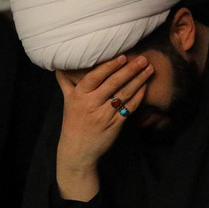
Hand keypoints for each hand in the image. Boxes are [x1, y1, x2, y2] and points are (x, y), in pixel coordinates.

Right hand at [55, 54, 153, 200]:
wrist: (77, 151)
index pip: (95, 77)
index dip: (110, 66)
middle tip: (143, 59)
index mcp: (79, 95)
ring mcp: (104, 115)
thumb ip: (66, 83)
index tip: (123, 56)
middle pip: (113, 83)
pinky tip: (145, 86)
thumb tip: (59, 66)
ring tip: (149, 69)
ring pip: (124, 94)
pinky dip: (138, 96)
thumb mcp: (67, 102)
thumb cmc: (73, 123)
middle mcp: (91, 104)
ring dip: (139, 80)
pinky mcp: (115, 124)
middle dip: (130, 69)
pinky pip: (129, 108)